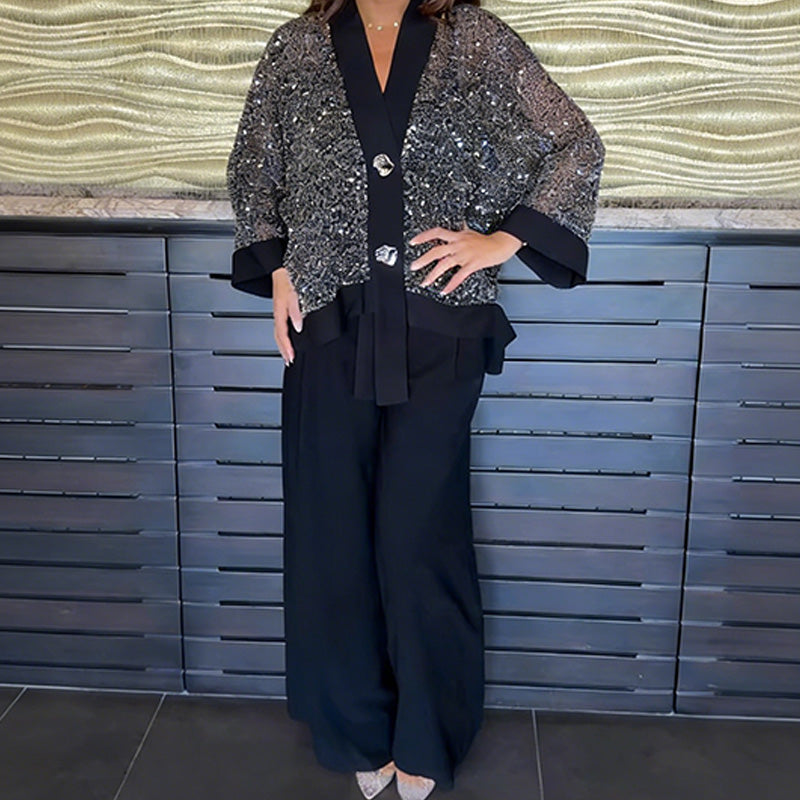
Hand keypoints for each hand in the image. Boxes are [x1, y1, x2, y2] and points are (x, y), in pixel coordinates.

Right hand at [272, 267, 301, 365]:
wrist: (282, 266)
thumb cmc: (288, 277)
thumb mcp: (294, 294)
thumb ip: (296, 311)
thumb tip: (298, 327)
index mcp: (279, 311)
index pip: (282, 335)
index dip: (287, 348)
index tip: (291, 358)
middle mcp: (278, 313)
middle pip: (278, 336)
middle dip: (283, 350)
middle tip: (289, 361)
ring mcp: (279, 310)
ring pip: (278, 332)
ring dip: (283, 344)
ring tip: (288, 354)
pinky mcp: (282, 307)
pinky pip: (281, 325)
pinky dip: (284, 335)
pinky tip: (289, 337)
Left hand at [409, 222, 523, 294]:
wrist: (501, 244)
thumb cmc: (487, 240)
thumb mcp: (470, 231)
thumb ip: (461, 231)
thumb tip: (458, 226)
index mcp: (457, 236)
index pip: (436, 233)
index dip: (423, 237)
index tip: (413, 242)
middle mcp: (458, 244)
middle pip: (436, 251)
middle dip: (423, 260)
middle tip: (413, 267)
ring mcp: (464, 255)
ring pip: (444, 264)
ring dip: (432, 274)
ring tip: (425, 282)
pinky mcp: (472, 264)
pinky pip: (459, 276)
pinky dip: (450, 285)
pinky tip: (444, 290)